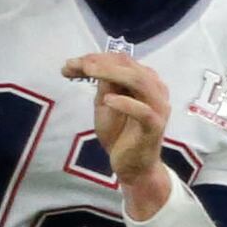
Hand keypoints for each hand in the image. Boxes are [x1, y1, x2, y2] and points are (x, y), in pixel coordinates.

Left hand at [60, 53, 175, 205]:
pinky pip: (143, 111)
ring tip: (88, 72)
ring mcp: (158, 107)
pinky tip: (107, 100)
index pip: (120, 60)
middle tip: (74, 65)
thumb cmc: (120, 135)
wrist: (133, 167)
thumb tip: (89, 63)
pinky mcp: (155, 126)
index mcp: (144, 80)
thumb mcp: (105, 105)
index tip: (68, 65)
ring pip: (138, 81)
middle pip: (128, 65)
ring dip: (111, 73)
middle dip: (98, 62)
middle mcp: (155, 88)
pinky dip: (125, 103)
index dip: (93, 58)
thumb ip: (103, 85)